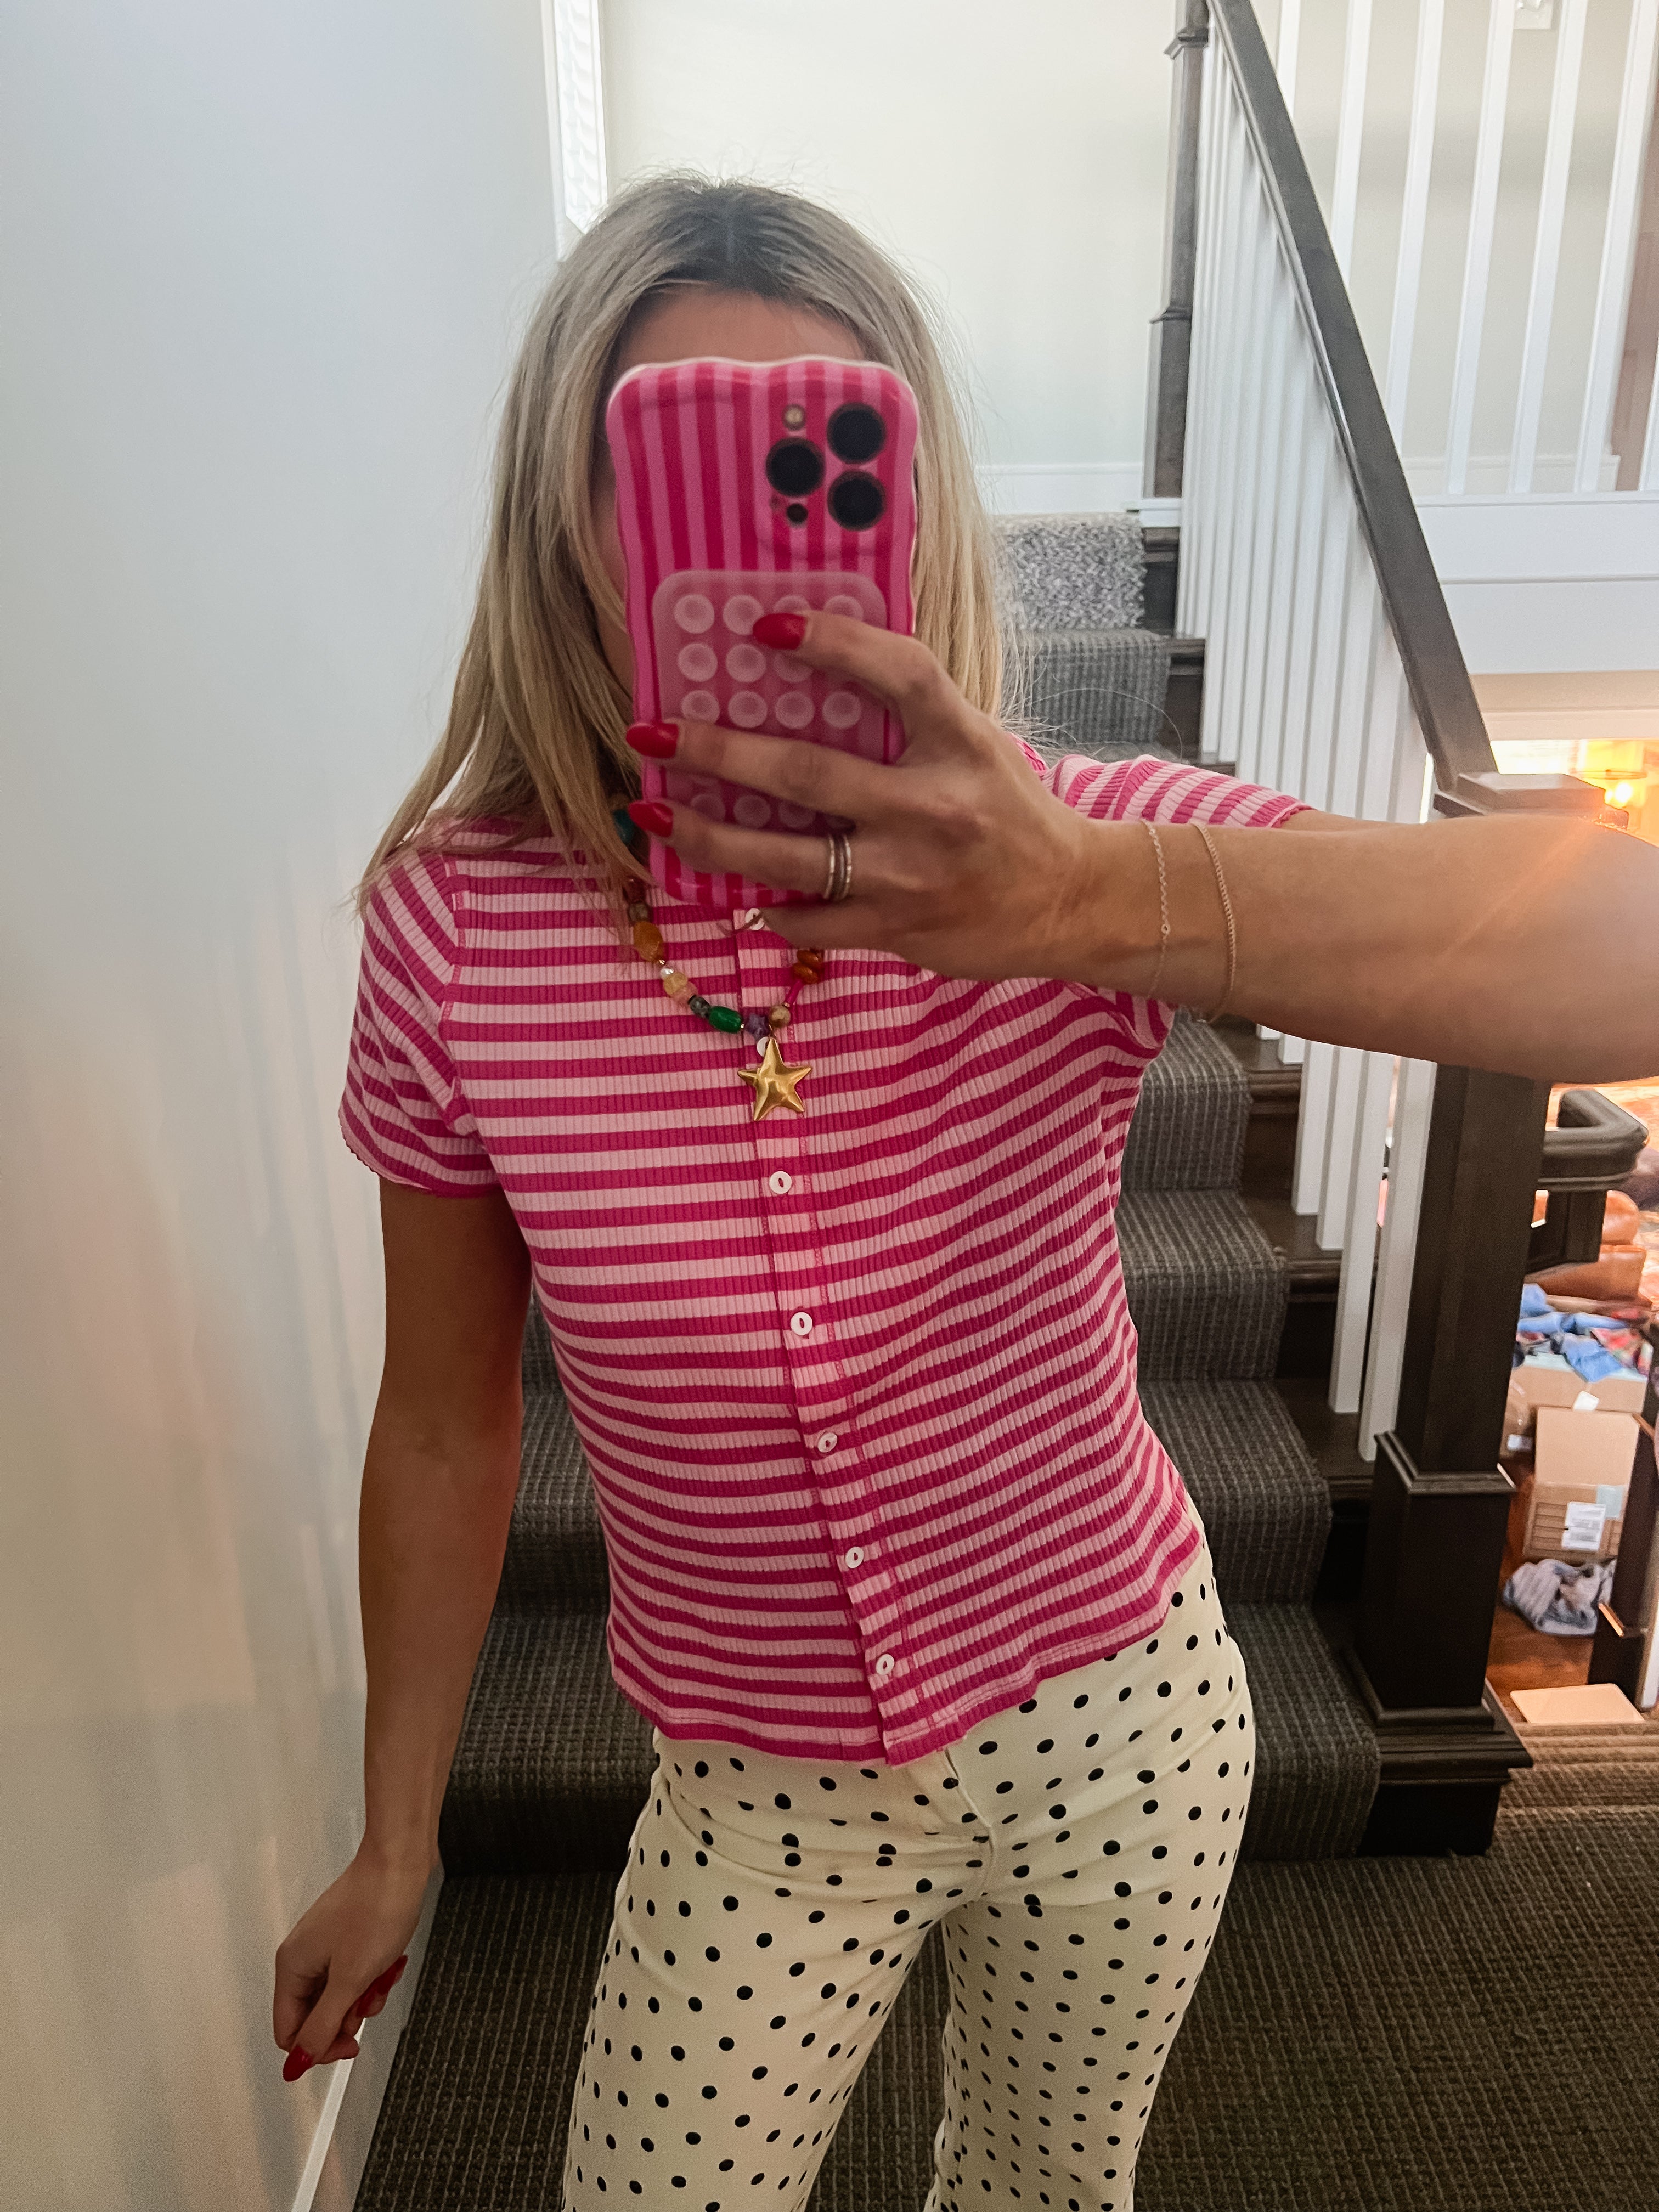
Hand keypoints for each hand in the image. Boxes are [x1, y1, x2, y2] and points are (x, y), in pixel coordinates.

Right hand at [273, 1847, 428, 2079]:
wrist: (401, 1861)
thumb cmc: (376, 1906)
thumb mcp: (350, 1979)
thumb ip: (323, 2025)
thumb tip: (298, 2062)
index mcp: (292, 1966)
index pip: (289, 2032)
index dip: (318, 2047)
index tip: (349, 2044)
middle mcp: (304, 1957)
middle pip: (316, 2017)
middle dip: (348, 2016)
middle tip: (368, 1998)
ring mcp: (327, 1946)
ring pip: (341, 1998)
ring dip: (367, 1995)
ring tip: (382, 1973)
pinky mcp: (350, 1938)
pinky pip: (358, 1975)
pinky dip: (376, 1975)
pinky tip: (391, 1961)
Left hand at [625, 610, 1129, 983]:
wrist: (1071, 903)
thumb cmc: (1012, 814)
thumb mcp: (977, 746)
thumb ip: (911, 717)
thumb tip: (810, 673)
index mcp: (960, 743)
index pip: (898, 674)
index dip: (833, 644)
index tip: (765, 626)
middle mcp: (934, 807)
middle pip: (808, 772)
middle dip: (718, 752)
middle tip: (651, 733)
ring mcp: (910, 875)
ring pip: (789, 858)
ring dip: (711, 836)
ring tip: (652, 817)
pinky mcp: (897, 929)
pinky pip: (811, 918)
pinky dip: (767, 906)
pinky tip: (730, 888)